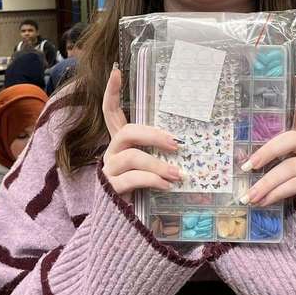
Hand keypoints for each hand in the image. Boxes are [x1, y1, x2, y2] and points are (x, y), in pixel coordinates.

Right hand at [101, 67, 180, 197]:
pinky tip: (167, 186)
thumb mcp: (150, 165)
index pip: (110, 112)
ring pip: (132, 157)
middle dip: (153, 135)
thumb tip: (186, 142)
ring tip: (178, 174)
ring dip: (158, 164)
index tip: (116, 71)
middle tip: (177, 143)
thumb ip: (159, 153)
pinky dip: (153, 180)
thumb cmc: (140, 189)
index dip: (111, 92)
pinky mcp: (111, 188)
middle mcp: (111, 153)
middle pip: (127, 132)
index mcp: (120, 143)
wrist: (119, 223)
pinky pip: (133, 179)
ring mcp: (109, 170)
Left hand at [241, 70, 295, 206]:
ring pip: (289, 168)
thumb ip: (265, 153)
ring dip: (266, 183)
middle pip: (291, 139)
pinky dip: (275, 194)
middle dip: (267, 152)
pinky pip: (294, 185)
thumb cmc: (285, 174)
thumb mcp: (277, 159)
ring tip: (249, 195)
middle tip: (248, 166)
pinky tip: (262, 201)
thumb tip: (236, 159)